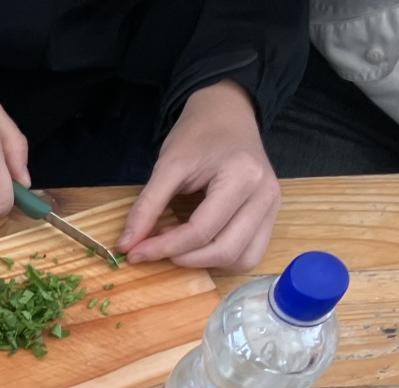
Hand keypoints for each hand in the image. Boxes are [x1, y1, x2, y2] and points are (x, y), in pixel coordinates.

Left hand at [119, 81, 279, 268]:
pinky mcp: (270, 215)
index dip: (163, 248)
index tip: (133, 252)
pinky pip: (249, 253)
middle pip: (225, 251)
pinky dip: (221, 257)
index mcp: (242, 177)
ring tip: (178, 245)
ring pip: (241, 259)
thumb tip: (126, 246)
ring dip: (205, 262)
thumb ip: (147, 207)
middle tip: (155, 249)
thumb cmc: (199, 135)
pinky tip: (198, 244)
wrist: (227, 114)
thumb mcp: (167, 165)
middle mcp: (265, 196)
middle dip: (184, 259)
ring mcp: (272, 207)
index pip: (201, 231)